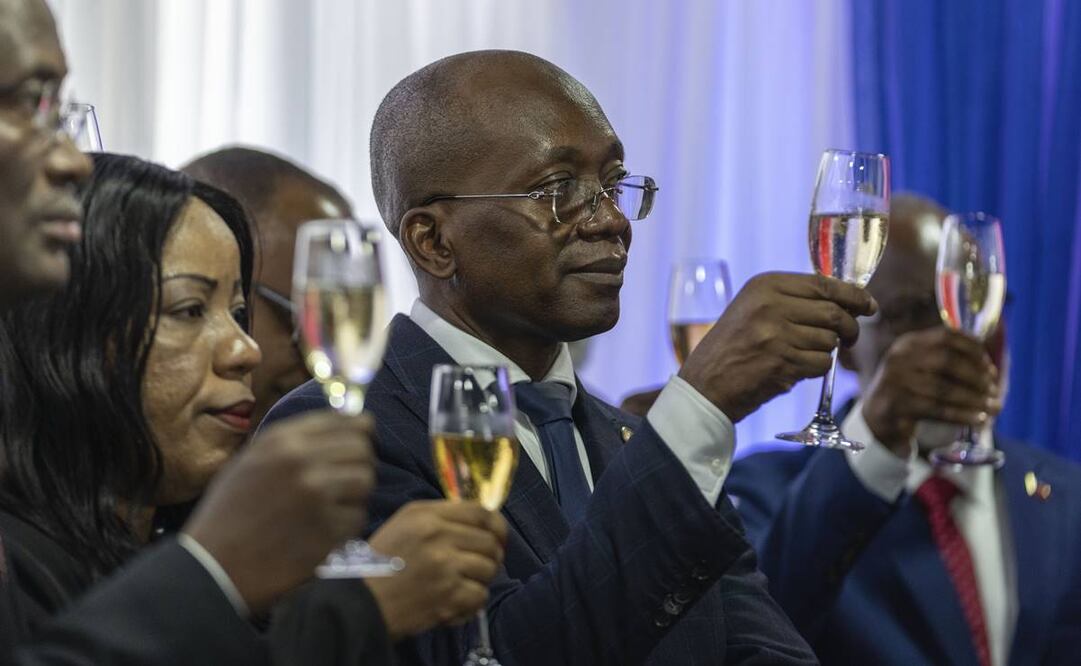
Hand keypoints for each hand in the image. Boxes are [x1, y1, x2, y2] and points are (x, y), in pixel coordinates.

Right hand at [183, 411, 375, 612]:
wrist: (212, 568)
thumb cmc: (228, 515)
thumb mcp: (251, 462)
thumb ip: (293, 443)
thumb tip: (346, 426)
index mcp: (281, 441)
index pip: (343, 421)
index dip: (359, 431)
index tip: (362, 441)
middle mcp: (301, 462)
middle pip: (361, 449)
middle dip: (360, 463)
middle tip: (347, 481)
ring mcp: (317, 496)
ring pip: (365, 481)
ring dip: (354, 495)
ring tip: (330, 508)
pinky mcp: (328, 530)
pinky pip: (357, 518)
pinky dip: (345, 526)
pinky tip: (320, 533)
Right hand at [366, 500, 506, 639]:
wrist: (360, 603)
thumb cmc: (381, 563)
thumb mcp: (404, 524)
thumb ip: (439, 516)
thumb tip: (479, 521)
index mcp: (426, 516)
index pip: (480, 512)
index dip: (497, 525)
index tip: (499, 537)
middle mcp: (438, 536)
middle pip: (489, 542)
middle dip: (491, 556)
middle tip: (479, 566)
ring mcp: (445, 567)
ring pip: (489, 569)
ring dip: (480, 580)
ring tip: (461, 584)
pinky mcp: (448, 596)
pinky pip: (481, 596)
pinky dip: (471, 602)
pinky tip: (454, 602)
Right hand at [679, 272, 875, 421]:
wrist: (705, 384)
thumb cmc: (733, 346)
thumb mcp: (754, 308)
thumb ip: (793, 299)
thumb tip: (848, 299)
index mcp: (764, 285)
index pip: (824, 284)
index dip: (853, 296)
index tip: (868, 305)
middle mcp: (770, 305)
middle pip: (834, 312)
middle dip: (849, 327)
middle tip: (849, 337)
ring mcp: (776, 335)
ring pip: (831, 340)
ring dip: (827, 352)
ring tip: (802, 356)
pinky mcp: (782, 363)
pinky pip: (822, 364)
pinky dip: (816, 370)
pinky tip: (795, 370)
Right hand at [862, 327, 999, 456]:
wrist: (878, 417)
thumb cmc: (910, 390)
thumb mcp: (921, 366)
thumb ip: (947, 359)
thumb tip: (991, 368)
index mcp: (908, 343)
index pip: (946, 336)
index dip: (973, 349)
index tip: (990, 366)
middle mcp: (899, 358)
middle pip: (947, 361)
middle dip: (977, 376)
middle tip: (993, 390)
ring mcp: (895, 382)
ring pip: (944, 389)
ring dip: (974, 399)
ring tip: (992, 407)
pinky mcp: (896, 406)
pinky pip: (937, 410)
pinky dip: (962, 415)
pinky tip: (978, 419)